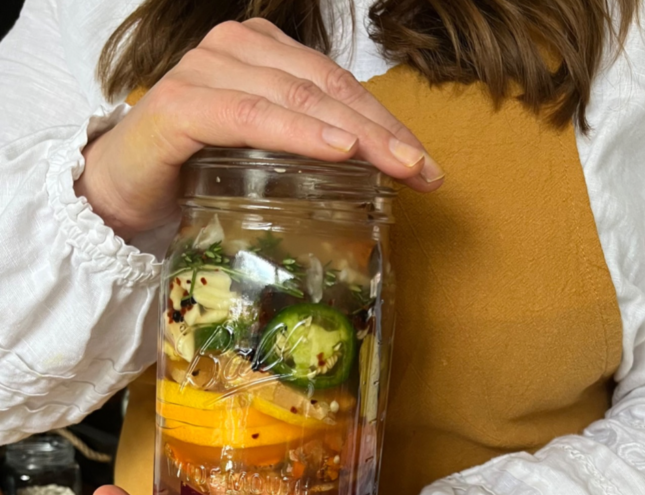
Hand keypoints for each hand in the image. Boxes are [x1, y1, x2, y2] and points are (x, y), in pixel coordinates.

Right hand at [76, 18, 443, 238]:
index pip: (337, 84)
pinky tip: (337, 151)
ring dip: (355, 134)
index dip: (386, 122)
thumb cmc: (193, 173)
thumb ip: (304, 146)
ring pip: (298, 98)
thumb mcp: (262, 156)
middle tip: (423, 170)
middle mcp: (236, 50)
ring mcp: (207, 71)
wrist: (120, 193)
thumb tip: (374, 169)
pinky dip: (297, 134)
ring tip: (397, 165)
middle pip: (327, 88)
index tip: (425, 166)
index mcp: (261, 55)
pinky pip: (251, 117)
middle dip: (383, 132)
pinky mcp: (183, 106)